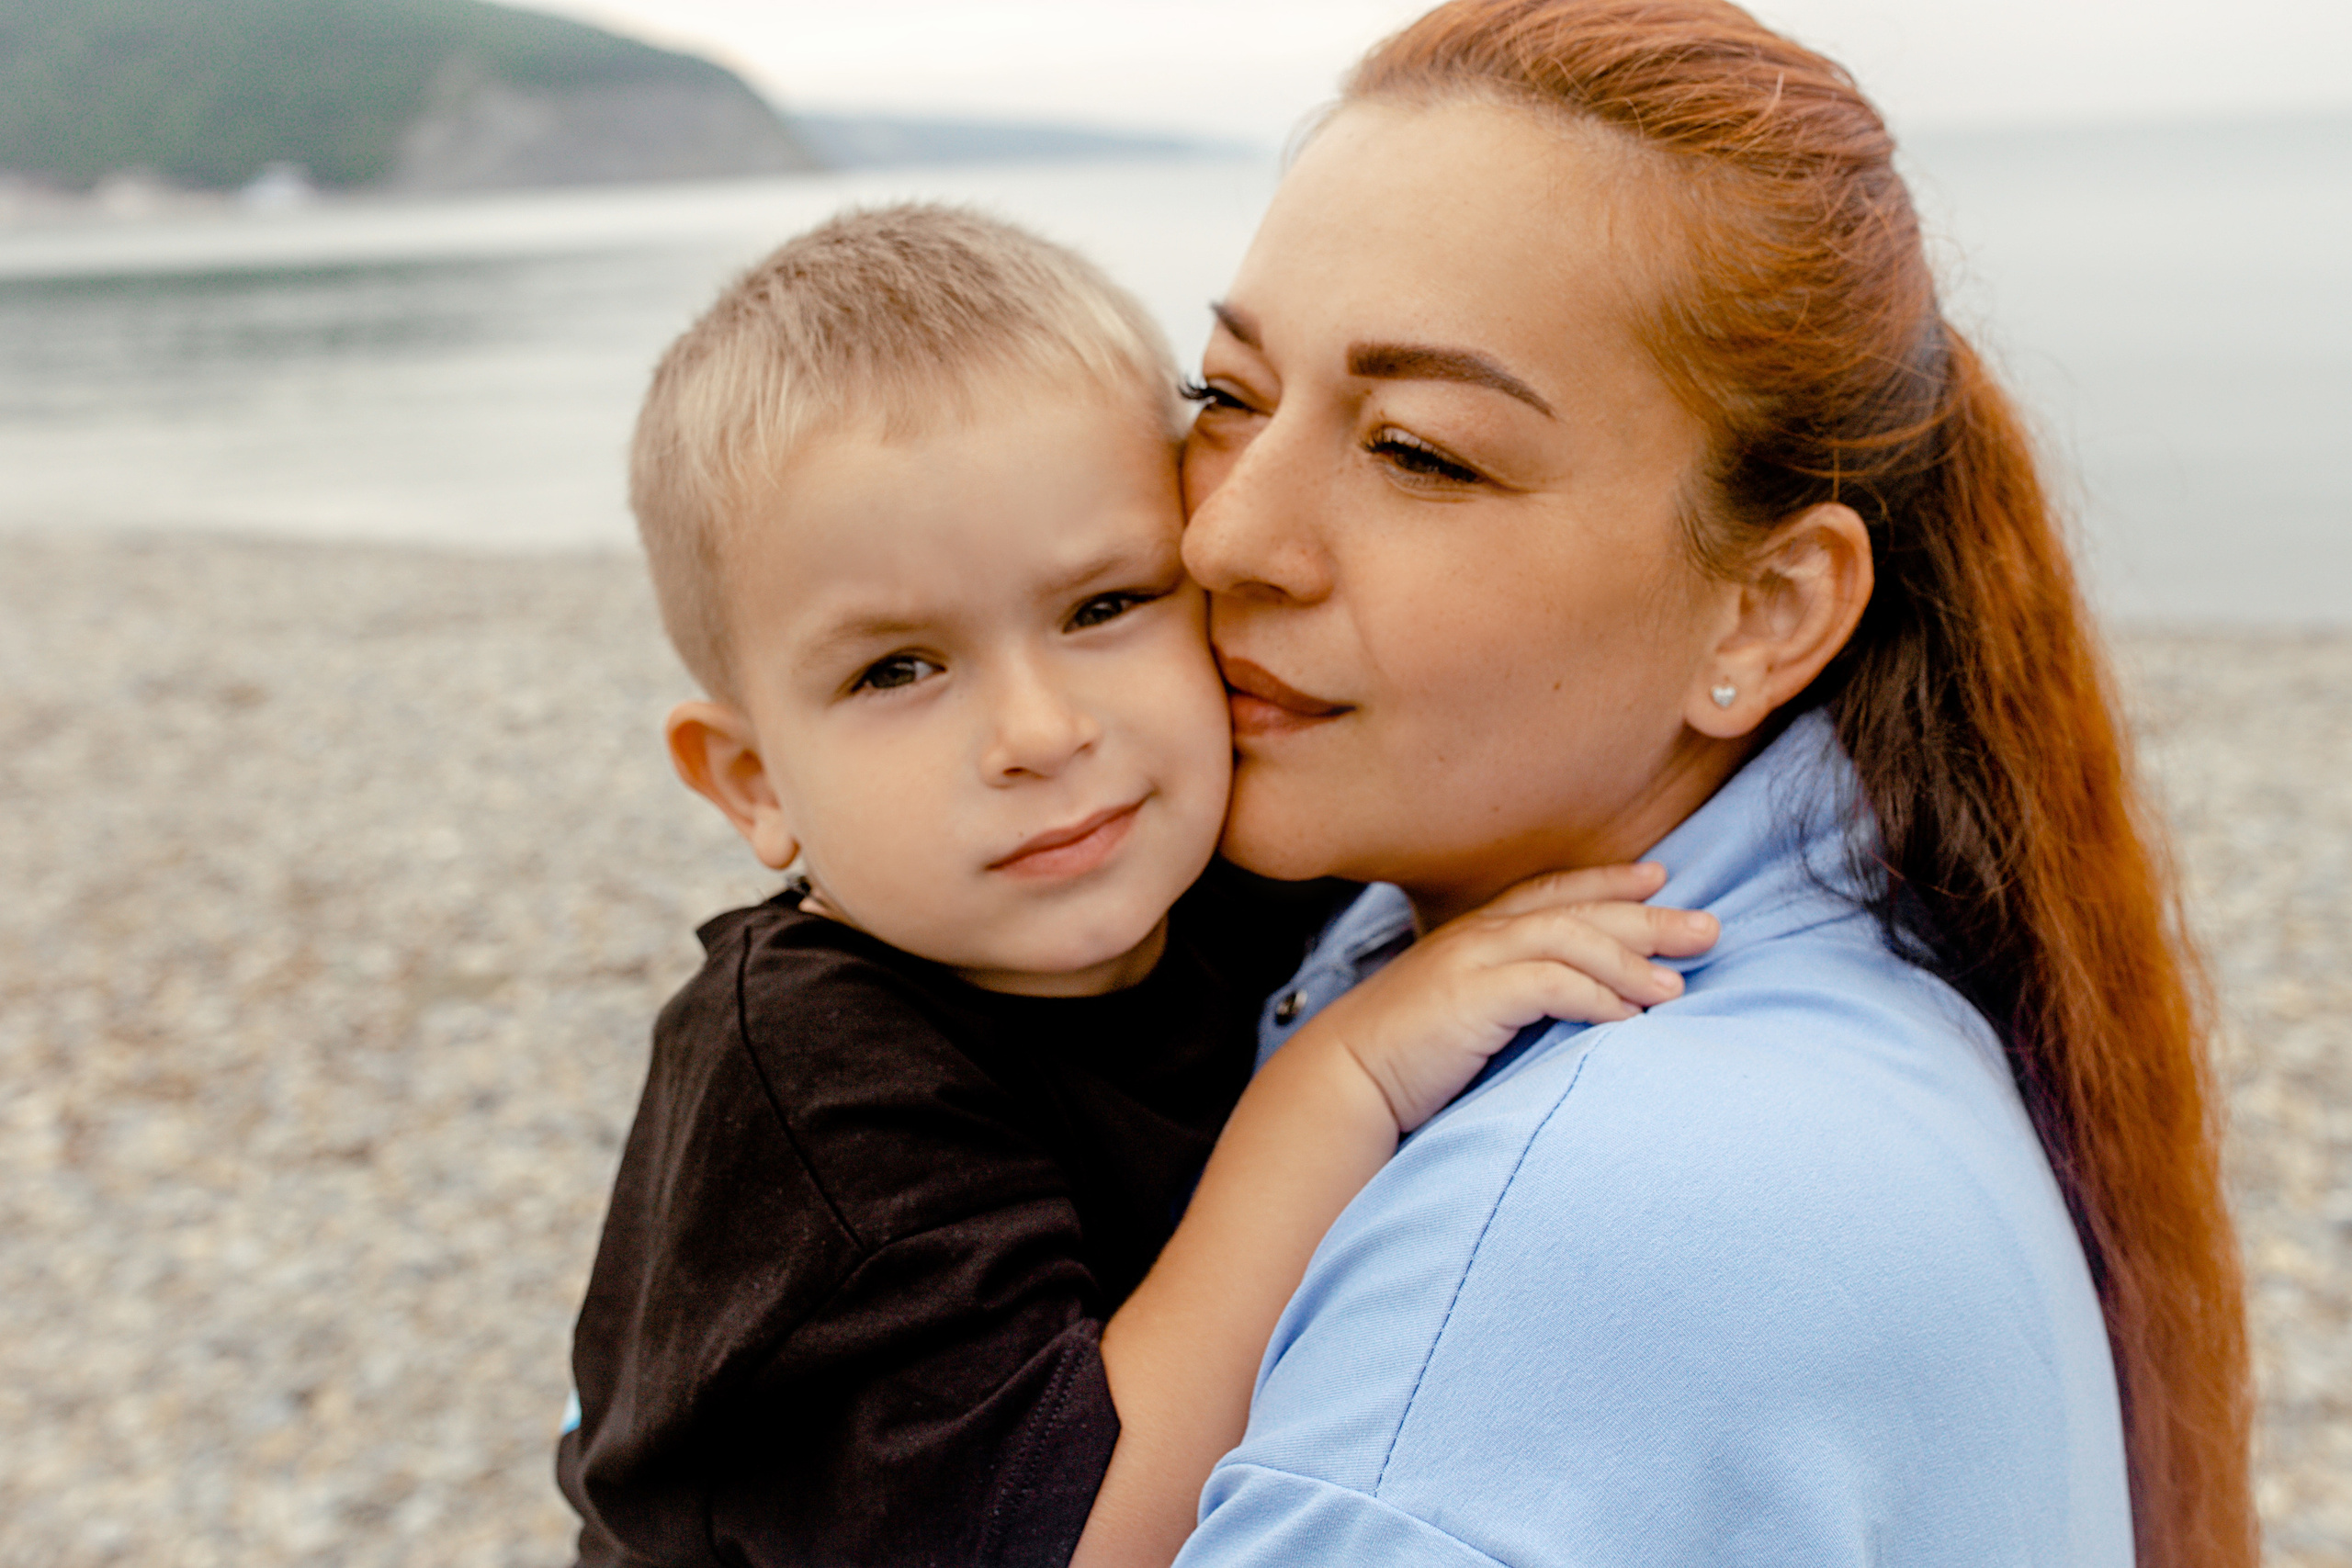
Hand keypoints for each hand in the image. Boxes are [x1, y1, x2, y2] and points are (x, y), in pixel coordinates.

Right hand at [1288, 863, 1717, 1134]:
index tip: (1657, 879)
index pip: (1551, 894)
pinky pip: (1552, 984)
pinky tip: (1631, 1018)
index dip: (1606, 882)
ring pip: (1571, 939)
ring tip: (1679, 985)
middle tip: (1709, 928)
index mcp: (1473, 937)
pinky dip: (1598, 997)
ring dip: (1632, 961)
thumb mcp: (1462, 1019)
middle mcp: (1476, 937)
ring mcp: (1472, 960)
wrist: (1342, 1084)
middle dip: (1648, 918)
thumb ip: (1507, 1003)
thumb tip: (1569, 1012)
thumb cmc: (1402, 1063)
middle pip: (1577, 911)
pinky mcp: (1472, 995)